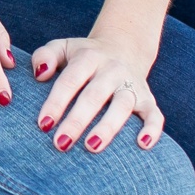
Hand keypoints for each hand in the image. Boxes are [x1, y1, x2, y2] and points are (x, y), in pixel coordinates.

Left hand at [31, 34, 165, 153]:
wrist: (124, 47)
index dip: (56, 102)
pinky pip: (154, 115)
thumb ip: (45, 55)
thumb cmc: (84, 56)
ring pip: (122, 106)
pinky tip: (142, 146)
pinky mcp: (148, 99)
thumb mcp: (63, 47)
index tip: (43, 124)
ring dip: (108, 127)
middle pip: (94, 96)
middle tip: (61, 143)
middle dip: (77, 120)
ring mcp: (132, 85)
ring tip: (92, 146)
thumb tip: (39, 74)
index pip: (70, 80)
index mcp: (89, 57)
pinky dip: (152, 130)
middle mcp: (112, 70)